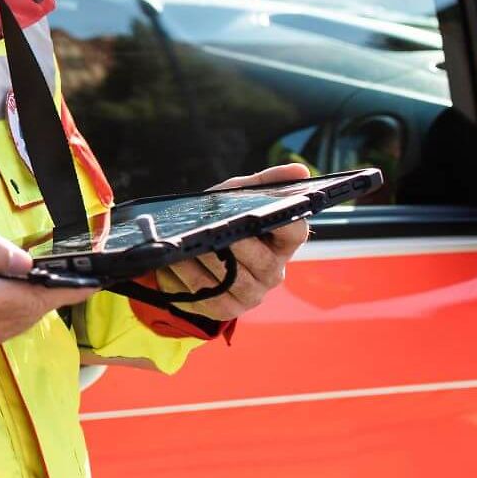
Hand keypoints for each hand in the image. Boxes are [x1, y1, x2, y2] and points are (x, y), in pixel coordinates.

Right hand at [0, 219, 99, 361]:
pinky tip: (10, 287)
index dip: (65, 289)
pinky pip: (3, 328)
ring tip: (41, 274)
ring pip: (18, 323)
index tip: (94, 278)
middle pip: (28, 314)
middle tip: (69, 265)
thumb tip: (24, 262)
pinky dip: (14, 308)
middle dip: (50, 290)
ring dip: (31, 299)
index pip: (27, 299)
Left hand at [166, 163, 311, 320]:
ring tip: (189, 243)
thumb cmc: (219, 220)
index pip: (296, 232)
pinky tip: (177, 261)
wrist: (185, 249)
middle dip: (235, 243)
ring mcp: (251, 293)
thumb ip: (264, 182)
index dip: (284, 224)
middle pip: (262, 261)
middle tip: (213, 230)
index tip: (262, 214)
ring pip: (234, 279)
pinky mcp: (226, 307)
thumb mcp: (236, 196)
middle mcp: (273, 271)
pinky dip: (190, 276)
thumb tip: (299, 170)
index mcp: (282, 242)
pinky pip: (210, 294)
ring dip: (208, 259)